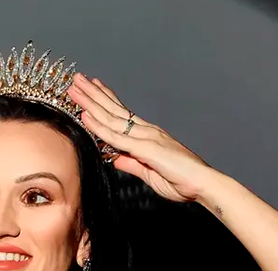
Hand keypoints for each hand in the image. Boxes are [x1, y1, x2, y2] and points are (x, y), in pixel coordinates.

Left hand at [66, 72, 214, 202]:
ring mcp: (146, 136)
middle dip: (93, 94)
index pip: (122, 113)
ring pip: (111, 117)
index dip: (105, 100)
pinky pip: (117, 136)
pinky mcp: (146, 148)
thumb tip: (115, 158)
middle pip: (113, 109)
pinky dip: (99, 125)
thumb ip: (131, 163)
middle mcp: (146, 130)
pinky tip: (85, 115)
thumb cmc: (181, 181)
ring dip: (90, 102)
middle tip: (76, 79)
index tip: (92, 88)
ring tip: (74, 88)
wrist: (203, 184)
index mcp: (148, 135)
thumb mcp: (149, 173)